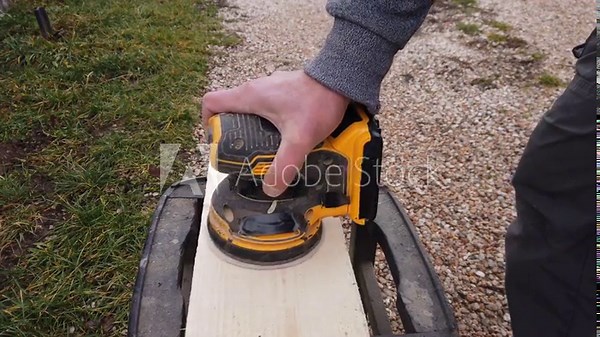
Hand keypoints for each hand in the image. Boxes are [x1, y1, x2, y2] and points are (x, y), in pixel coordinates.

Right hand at [201, 70, 348, 196]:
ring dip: (252, 128)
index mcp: (249, 96)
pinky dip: (269, 122)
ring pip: (249, 109)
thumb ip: (284, 165)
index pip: (211, 103)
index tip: (217, 142)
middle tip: (244, 154)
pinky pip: (267, 106)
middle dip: (233, 133)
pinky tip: (285, 136)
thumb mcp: (299, 139)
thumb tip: (270, 188)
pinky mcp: (284, 90)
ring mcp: (270, 87)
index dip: (207, 123)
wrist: (341, 80)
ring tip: (266, 149)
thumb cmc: (318, 102)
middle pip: (229, 110)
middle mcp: (255, 89)